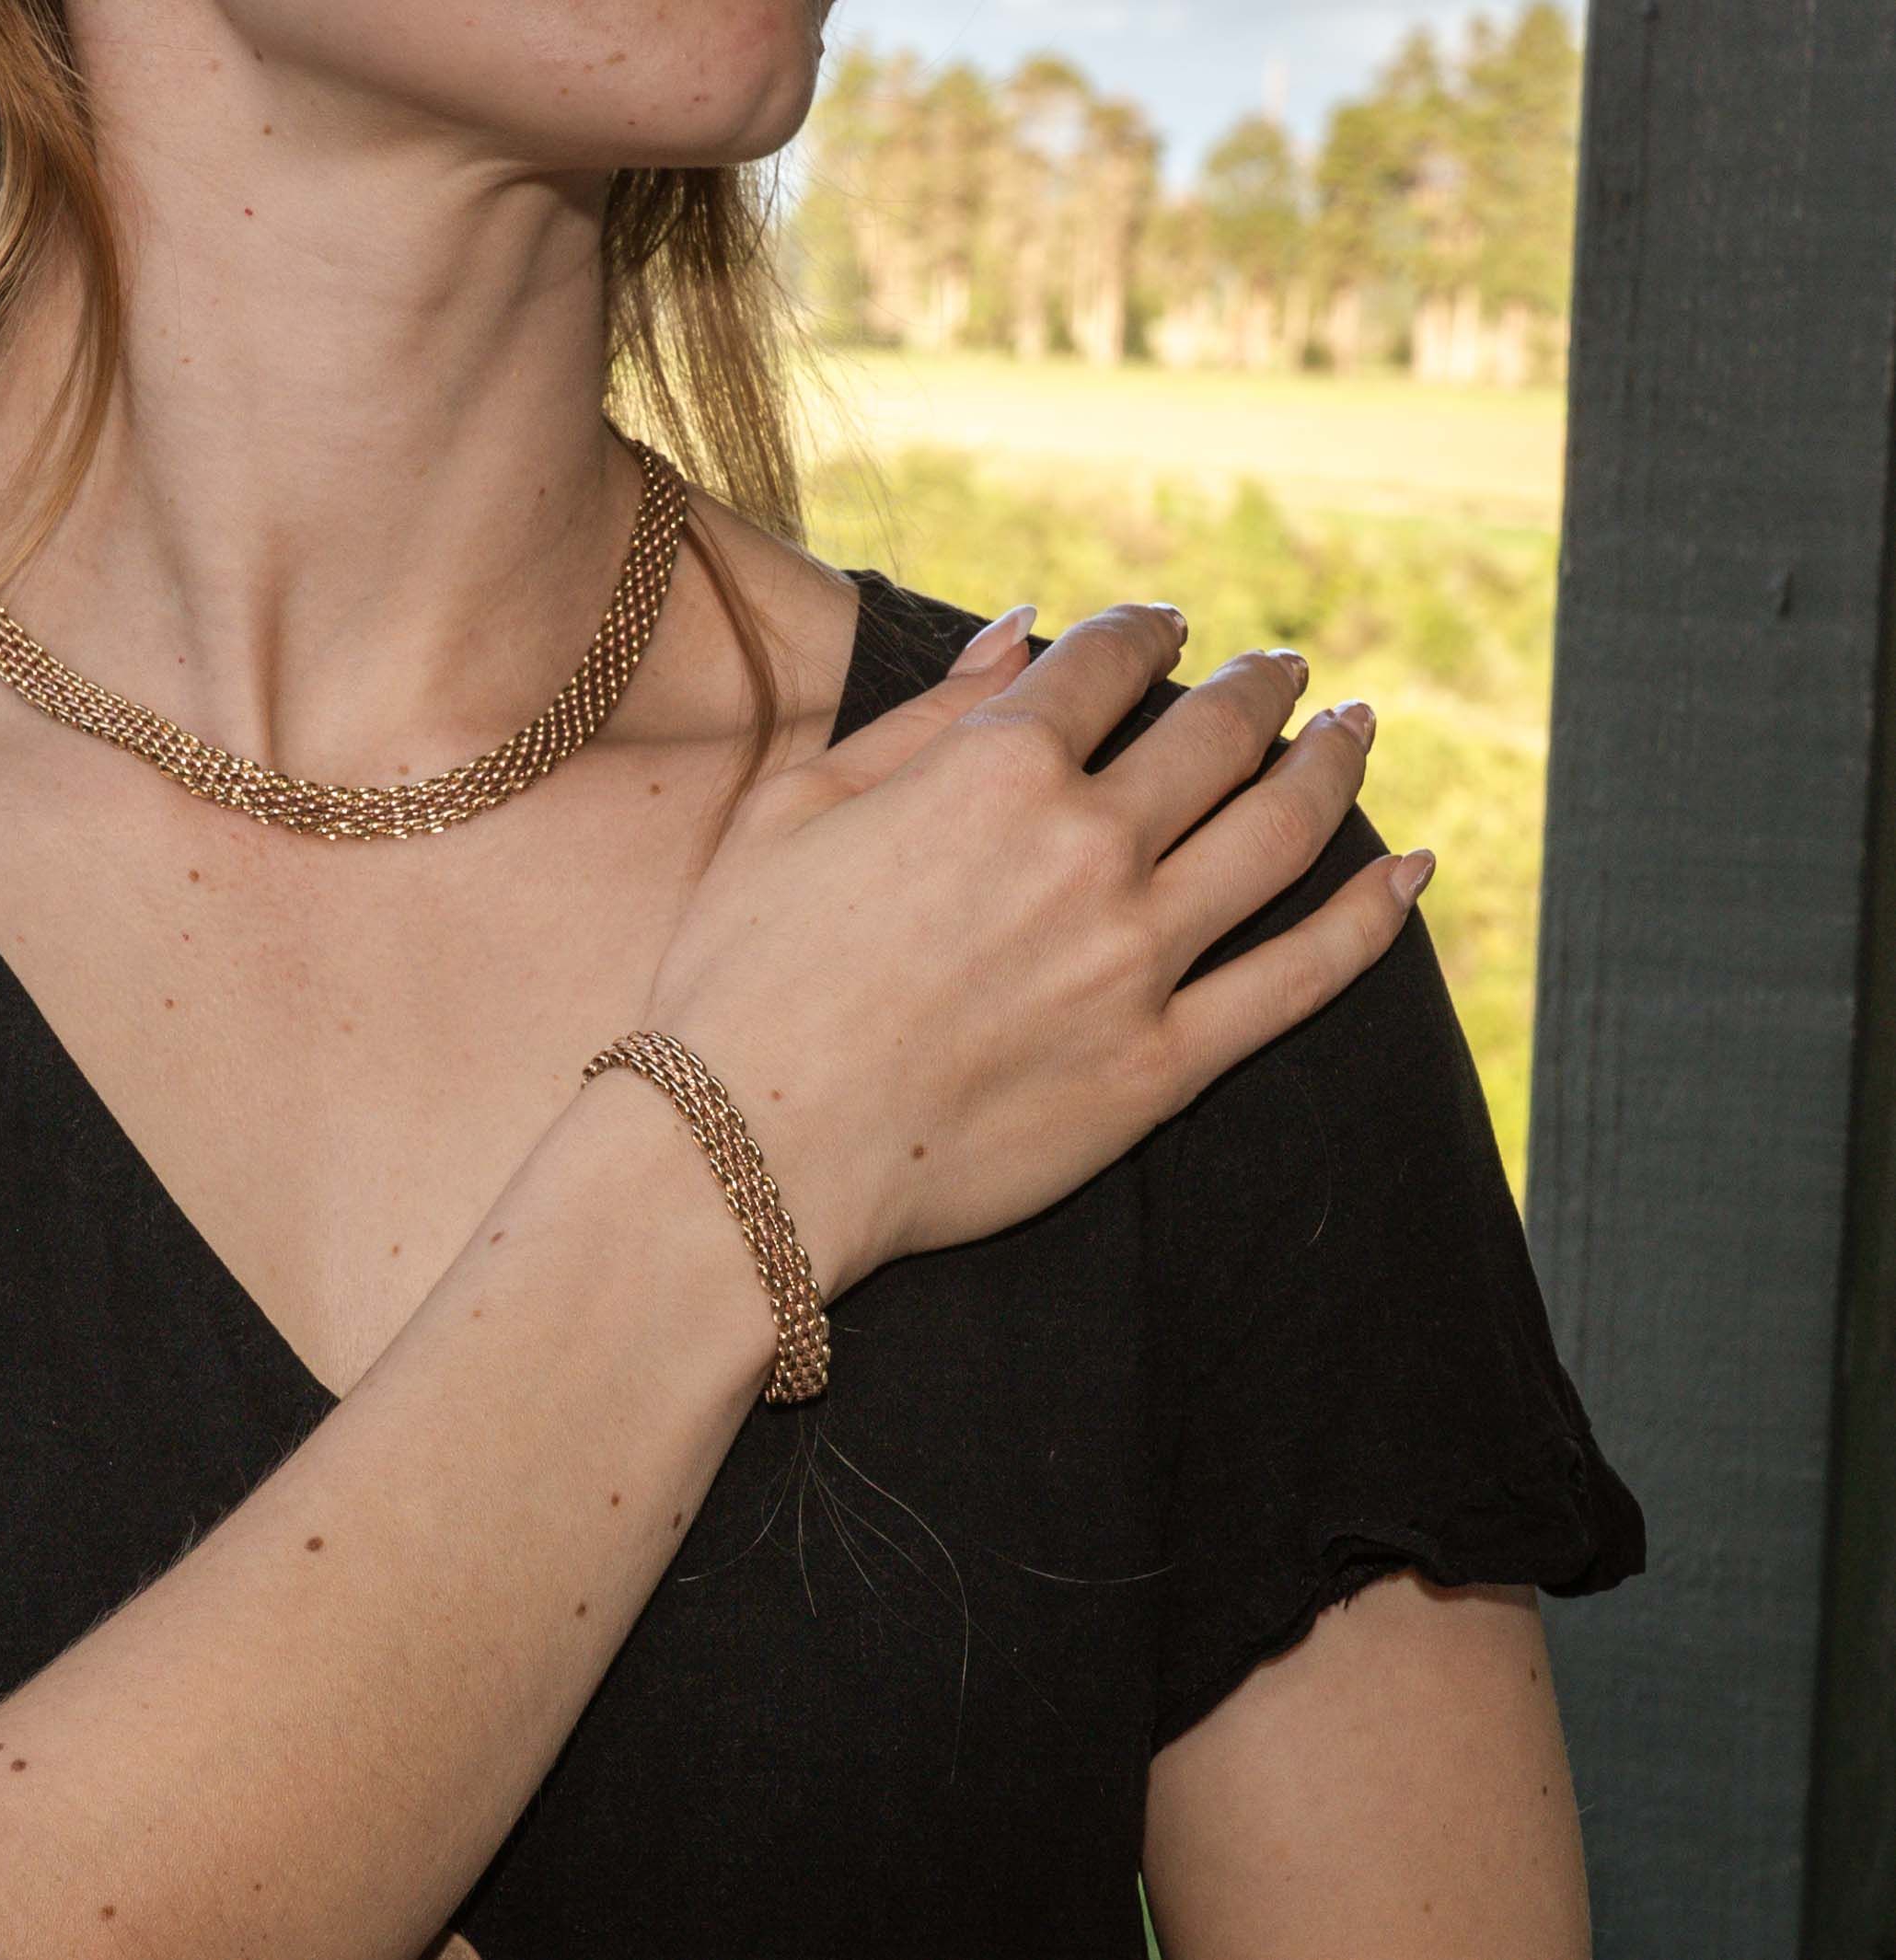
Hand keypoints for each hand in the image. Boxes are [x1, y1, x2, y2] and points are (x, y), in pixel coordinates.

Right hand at [639, 601, 1414, 1297]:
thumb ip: (922, 716)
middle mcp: (1086, 850)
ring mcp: (1136, 961)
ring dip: (1332, 767)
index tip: (1164, 629)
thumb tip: (1016, 631)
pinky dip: (1371, 920)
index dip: (1145, 632)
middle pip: (1214, 736)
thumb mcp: (798, 809)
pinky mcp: (1160, 1066)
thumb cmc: (740, 975)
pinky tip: (1410, 876)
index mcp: (992, 772)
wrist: (748, 1155)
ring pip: (1279, 835)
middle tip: (1281, 670)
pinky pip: (1300, 980)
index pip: (1106, 664)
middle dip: (1257, 686)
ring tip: (1354, 731)